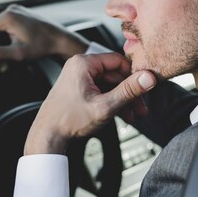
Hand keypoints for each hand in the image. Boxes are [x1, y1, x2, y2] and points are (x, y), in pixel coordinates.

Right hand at [0, 4, 88, 61]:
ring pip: (1, 24)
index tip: (3, 49)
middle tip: (15, 47)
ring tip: (22, 42)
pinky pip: (10, 22)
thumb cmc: (41, 47)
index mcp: (7, 16)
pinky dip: (13, 30)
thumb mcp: (18, 53)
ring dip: (6, 35)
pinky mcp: (24, 11)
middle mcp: (11, 8)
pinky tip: (25, 37)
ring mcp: (19, 8)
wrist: (61, 40)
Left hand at [24, 53, 155, 154]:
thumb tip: (149, 77)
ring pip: (109, 84)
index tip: (145, 89)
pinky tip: (121, 115)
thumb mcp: (105, 106)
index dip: (134, 76)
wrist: (47, 135)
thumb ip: (129, 90)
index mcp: (84, 63)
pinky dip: (111, 101)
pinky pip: (101, 90)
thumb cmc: (70, 120)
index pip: (119, 61)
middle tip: (141, 109)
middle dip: (129, 93)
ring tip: (133, 116)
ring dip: (122, 99)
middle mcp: (80, 66)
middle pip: (115, 74)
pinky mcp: (78, 87)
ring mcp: (78, 77)